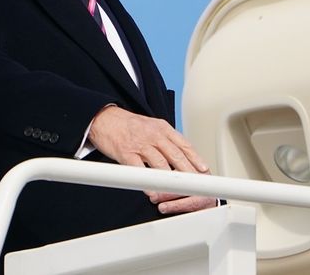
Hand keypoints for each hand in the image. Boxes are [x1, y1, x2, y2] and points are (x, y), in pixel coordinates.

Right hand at [88, 106, 216, 213]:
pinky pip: (138, 169)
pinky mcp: (126, 152)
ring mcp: (140, 143)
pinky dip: (147, 181)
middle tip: (198, 185)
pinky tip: (153, 191)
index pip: (184, 145)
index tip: (204, 171)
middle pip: (176, 156)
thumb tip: (182, 156)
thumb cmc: (129, 125)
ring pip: (160, 163)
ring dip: (170, 180)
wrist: (104, 118)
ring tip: (179, 191)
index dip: (196, 159)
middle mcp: (154, 135)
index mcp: (163, 128)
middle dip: (189, 172)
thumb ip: (167, 141)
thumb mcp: (153, 127)